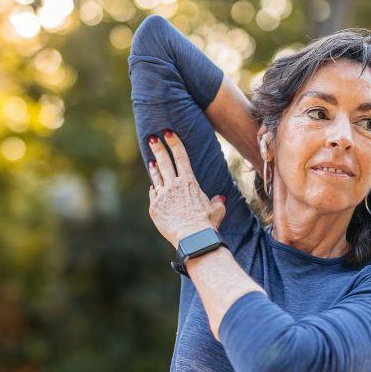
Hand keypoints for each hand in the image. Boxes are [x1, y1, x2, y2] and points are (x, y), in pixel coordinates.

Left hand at [147, 129, 225, 248]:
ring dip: (154, 167)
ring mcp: (162, 196)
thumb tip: (219, 198)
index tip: (168, 133)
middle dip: (158, 148)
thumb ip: (217, 202)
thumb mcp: (216, 210)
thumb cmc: (207, 224)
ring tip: (151, 161)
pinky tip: (154, 188)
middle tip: (152, 138)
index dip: (174, 143)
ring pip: (156, 177)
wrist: (192, 238)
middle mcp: (174, 185)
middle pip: (164, 162)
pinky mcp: (154, 207)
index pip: (181, 157)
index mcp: (189, 182)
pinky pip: (153, 195)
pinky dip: (155, 190)